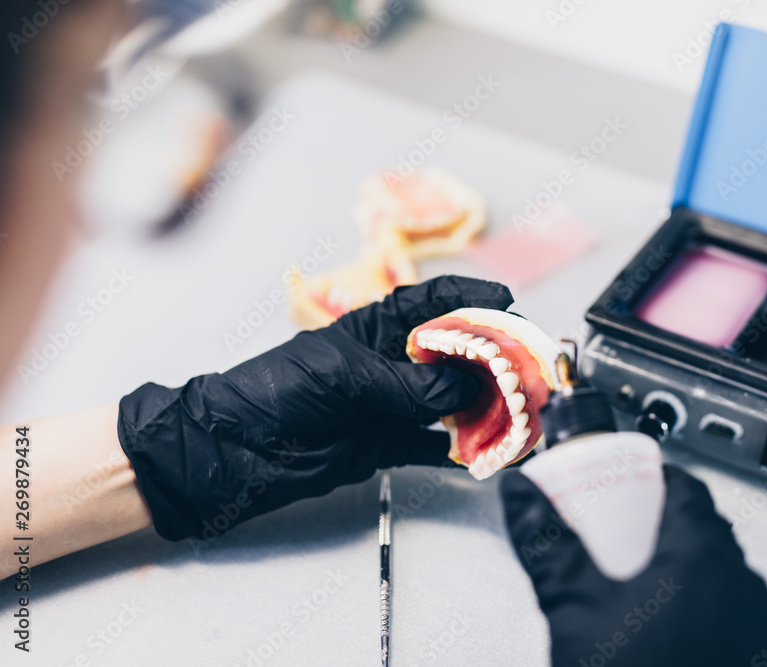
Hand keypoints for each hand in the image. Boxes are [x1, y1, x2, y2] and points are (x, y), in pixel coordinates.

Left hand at [118, 275, 512, 540]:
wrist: (238, 449)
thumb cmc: (277, 391)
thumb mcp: (344, 376)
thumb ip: (405, 383)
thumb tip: (463, 387)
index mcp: (374, 329)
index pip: (430, 302)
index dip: (468, 296)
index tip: (506, 300)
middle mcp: (389, 363)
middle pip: (450, 353)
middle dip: (487, 357)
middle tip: (522, 366)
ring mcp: (391, 404)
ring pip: (450, 400)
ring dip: (482, 405)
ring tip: (515, 409)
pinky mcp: (387, 444)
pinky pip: (433, 446)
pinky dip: (460, 450)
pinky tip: (486, 451)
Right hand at [501, 464, 766, 666]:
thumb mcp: (574, 608)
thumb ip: (547, 543)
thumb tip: (520, 493)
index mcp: (702, 555)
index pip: (688, 489)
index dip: (656, 481)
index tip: (633, 486)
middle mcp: (747, 585)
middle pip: (710, 531)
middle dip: (671, 527)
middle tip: (632, 537)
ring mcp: (766, 629)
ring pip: (732, 577)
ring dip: (698, 573)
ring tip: (652, 589)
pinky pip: (747, 621)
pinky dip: (719, 615)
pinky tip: (684, 634)